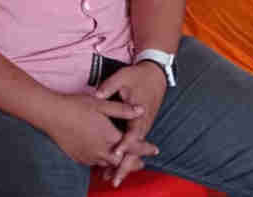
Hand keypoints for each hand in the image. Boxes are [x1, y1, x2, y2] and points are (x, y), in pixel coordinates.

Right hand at [43, 92, 147, 167]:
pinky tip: (104, 158)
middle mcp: (100, 150)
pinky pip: (96, 163)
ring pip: (108, 164)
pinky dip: (104, 162)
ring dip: (119, 164)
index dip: (145, 148)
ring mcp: (89, 156)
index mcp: (108, 136)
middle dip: (134, 162)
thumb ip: (122, 109)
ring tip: (125, 162)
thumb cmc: (76, 106)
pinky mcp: (79, 158)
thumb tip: (141, 110)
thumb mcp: (101, 104)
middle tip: (142, 163)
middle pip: (123, 162)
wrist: (50, 115)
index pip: (133, 146)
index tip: (155, 149)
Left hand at [95, 62, 167, 186]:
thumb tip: (97, 95)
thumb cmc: (137, 76)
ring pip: (134, 150)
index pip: (133, 133)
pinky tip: (114, 165)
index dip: (124, 144)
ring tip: (110, 177)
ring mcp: (143, 126)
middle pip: (134, 149)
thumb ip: (109, 86)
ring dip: (124, 164)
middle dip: (124, 165)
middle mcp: (143, 123)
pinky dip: (125, 156)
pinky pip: (133, 145)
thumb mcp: (122, 77)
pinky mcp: (140, 126)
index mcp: (140, 113)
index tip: (116, 154)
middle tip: (114, 179)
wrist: (155, 74)